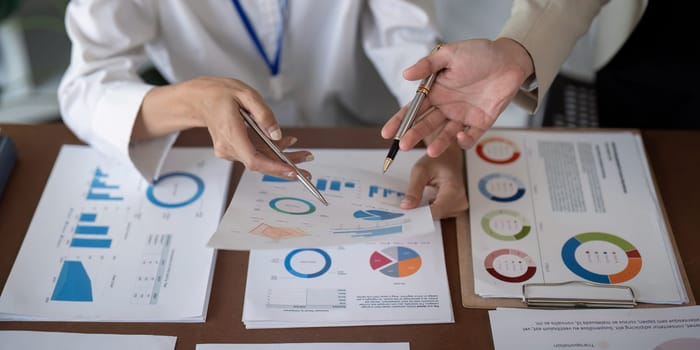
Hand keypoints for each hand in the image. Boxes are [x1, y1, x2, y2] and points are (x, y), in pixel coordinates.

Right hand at [134, 76, 311, 178]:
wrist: (199, 99)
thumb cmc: (220, 93)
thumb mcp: (246, 94)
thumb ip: (263, 114)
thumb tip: (277, 133)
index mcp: (231, 133)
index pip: (254, 159)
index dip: (274, 168)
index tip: (293, 171)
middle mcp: (228, 147)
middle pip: (260, 163)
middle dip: (286, 166)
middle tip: (308, 169)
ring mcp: (229, 150)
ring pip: (260, 160)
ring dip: (282, 158)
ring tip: (304, 155)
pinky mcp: (233, 149)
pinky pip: (255, 154)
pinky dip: (272, 151)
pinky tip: (287, 144)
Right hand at [382, 38, 532, 156]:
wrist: (509, 59)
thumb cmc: (479, 54)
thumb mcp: (450, 54)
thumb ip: (427, 65)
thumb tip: (405, 74)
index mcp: (435, 91)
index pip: (413, 109)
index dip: (399, 121)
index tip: (387, 133)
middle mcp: (446, 106)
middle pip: (426, 124)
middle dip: (414, 134)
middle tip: (404, 144)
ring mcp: (463, 116)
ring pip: (447, 133)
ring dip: (439, 143)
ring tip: (432, 151)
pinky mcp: (481, 122)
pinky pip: (471, 136)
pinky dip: (466, 140)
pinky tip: (461, 138)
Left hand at [399, 142, 466, 219]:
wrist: (450, 156)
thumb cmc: (439, 160)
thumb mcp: (421, 170)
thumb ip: (413, 190)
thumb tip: (406, 206)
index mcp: (454, 191)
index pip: (434, 213)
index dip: (418, 215)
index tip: (406, 215)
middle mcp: (460, 201)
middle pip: (435, 216)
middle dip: (420, 211)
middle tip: (408, 203)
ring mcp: (459, 206)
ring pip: (436, 216)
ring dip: (425, 209)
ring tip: (420, 196)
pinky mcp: (456, 208)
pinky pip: (439, 213)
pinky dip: (430, 207)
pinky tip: (425, 199)